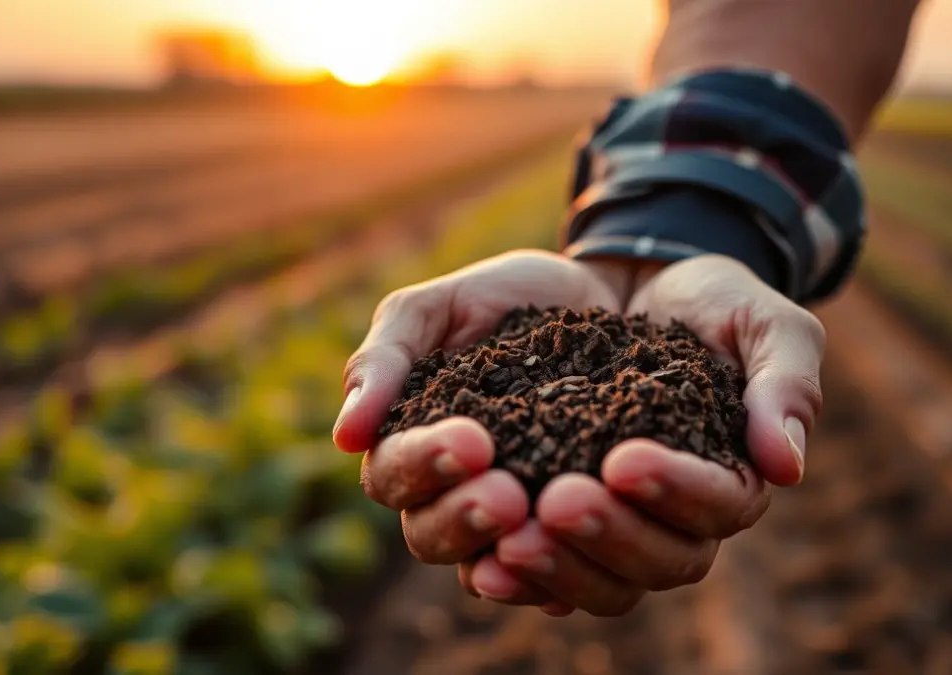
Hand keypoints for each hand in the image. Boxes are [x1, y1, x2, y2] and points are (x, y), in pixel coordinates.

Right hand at [333, 250, 631, 611]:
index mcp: (412, 444)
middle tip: (507, 496)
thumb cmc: (512, 297)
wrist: (607, 293)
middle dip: (464, 520)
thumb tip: (344, 437)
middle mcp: (455, 495)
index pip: (392, 477)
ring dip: (518, 560)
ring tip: (551, 521)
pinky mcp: (580, 531)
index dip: (422, 467)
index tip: (470, 442)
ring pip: (494, 571)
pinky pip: (569, 580)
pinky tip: (592, 563)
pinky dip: (573, 579)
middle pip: (432, 538)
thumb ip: (388, 358)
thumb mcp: (443, 306)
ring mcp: (516, 519)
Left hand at [490, 254, 825, 614]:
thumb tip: (786, 468)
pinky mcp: (550, 516)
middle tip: (557, 502)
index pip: (718, 508)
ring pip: (596, 581)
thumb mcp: (762, 320)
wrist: (638, 285)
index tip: (624, 460)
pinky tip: (484, 559)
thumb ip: (786, 381)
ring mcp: (611, 524)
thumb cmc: (712, 303)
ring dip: (555, 567)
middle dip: (607, 537)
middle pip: (655, 563)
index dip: (676, 492)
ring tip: (509, 539)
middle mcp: (672, 519)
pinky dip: (514, 574)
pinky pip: (539, 571)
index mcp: (729, 477)